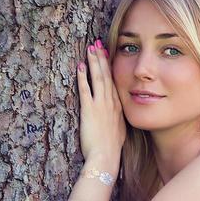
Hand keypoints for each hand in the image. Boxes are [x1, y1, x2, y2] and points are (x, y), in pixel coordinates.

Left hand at [77, 38, 126, 163]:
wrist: (106, 157)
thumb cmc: (111, 149)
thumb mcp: (119, 131)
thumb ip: (117, 121)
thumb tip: (115, 117)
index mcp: (118, 107)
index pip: (114, 81)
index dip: (110, 66)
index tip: (106, 53)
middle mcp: (111, 103)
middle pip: (107, 75)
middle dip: (102, 58)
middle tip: (97, 43)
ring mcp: (101, 105)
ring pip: (98, 78)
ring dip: (94, 62)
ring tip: (91, 48)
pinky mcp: (89, 110)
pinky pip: (86, 90)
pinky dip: (83, 77)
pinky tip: (81, 67)